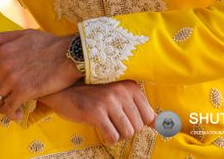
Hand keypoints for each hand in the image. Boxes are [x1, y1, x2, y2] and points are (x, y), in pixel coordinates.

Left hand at [0, 29, 81, 120]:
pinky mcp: (25, 91)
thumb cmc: (49, 43)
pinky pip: (9, 109)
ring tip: (10, 108)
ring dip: (0, 107)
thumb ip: (4, 37)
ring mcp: (13, 79)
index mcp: (2, 51)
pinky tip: (20, 114)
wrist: (69, 54)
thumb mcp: (25, 35)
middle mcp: (4, 65)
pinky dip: (12, 114)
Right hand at [39, 79, 156, 145]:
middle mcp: (122, 91)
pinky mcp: (97, 112)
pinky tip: (99, 127)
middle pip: (138, 127)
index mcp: (130, 85)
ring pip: (127, 133)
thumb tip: (159, 124)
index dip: (138, 123)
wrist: (65, 91)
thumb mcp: (117, 95)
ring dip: (117, 133)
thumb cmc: (93, 94)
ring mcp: (109, 101)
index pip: (149, 116)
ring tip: (106, 122)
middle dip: (126, 129)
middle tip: (112, 120)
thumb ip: (137, 107)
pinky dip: (107, 137)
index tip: (125, 119)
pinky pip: (113, 136)